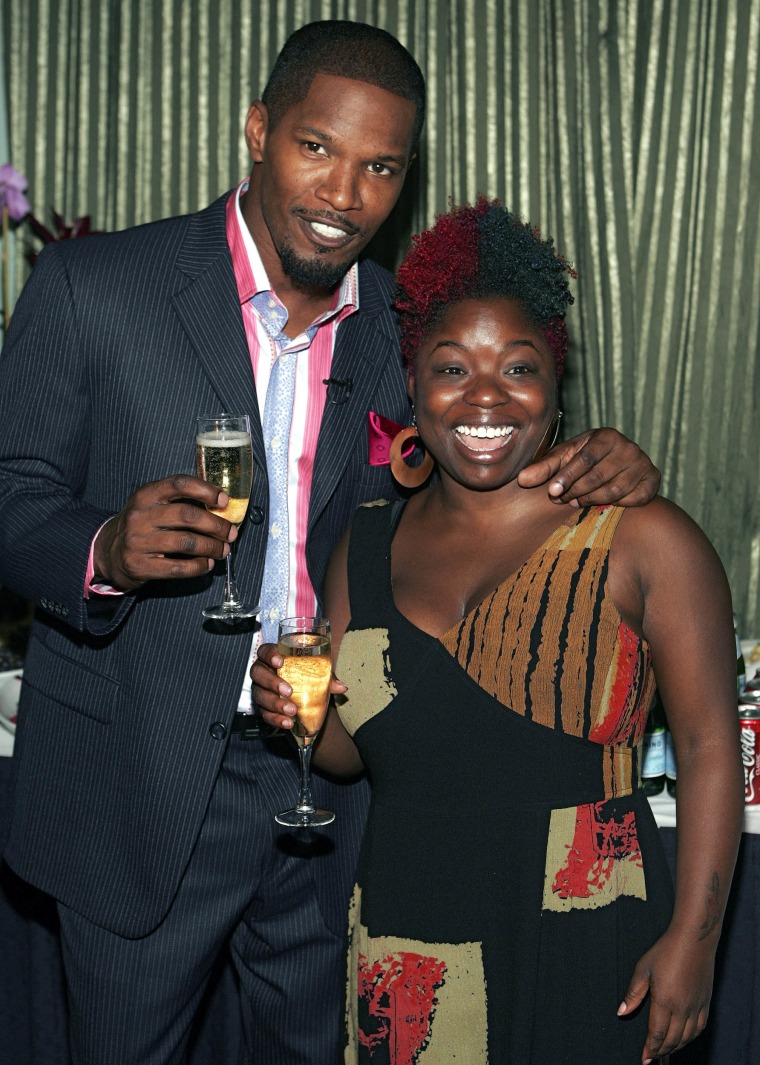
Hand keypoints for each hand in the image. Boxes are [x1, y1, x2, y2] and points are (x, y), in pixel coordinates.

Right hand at [93, 475, 236, 590]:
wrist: (107, 553)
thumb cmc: (140, 526)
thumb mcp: (151, 505)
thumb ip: (178, 502)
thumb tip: (220, 508)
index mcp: (146, 495)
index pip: (179, 484)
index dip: (205, 490)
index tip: (224, 500)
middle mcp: (141, 516)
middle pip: (187, 515)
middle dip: (216, 525)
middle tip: (231, 533)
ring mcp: (139, 542)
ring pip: (187, 542)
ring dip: (212, 547)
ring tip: (223, 550)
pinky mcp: (141, 566)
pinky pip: (178, 567)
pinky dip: (199, 566)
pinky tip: (206, 563)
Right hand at [252, 643, 346, 728]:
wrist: (299, 697)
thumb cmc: (304, 677)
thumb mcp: (316, 674)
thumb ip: (326, 677)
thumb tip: (342, 687)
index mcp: (274, 658)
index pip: (264, 651)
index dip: (269, 655)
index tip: (279, 661)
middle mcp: (263, 672)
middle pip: (258, 673)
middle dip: (272, 682)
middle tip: (288, 691)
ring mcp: (260, 690)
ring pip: (260, 695)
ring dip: (275, 704)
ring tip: (292, 711)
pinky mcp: (263, 708)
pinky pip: (265, 714)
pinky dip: (276, 719)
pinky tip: (288, 723)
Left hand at [518, 427, 660, 505]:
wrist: (621, 465)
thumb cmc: (586, 459)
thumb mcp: (565, 458)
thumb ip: (544, 467)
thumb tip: (521, 479)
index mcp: (606, 436)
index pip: (585, 458)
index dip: (567, 476)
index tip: (552, 492)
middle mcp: (628, 447)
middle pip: (597, 476)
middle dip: (575, 491)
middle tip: (559, 499)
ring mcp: (642, 464)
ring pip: (612, 490)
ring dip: (590, 499)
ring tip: (575, 501)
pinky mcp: (651, 481)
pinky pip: (629, 500)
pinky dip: (612, 504)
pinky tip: (600, 502)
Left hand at [617, 930, 714, 1063]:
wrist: (694, 938)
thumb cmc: (666, 950)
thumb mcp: (643, 968)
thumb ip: (633, 993)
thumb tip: (621, 1012)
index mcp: (665, 1001)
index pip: (657, 1034)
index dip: (650, 1049)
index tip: (644, 1059)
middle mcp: (683, 1008)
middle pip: (672, 1040)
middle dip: (661, 1051)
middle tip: (652, 1056)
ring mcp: (697, 1006)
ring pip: (687, 1037)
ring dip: (675, 1047)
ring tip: (665, 1050)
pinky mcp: (706, 1002)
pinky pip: (699, 1028)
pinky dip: (690, 1038)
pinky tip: (684, 1038)